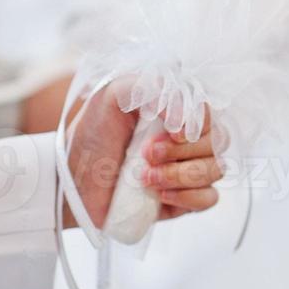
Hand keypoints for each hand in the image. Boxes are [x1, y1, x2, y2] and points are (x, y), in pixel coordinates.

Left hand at [62, 79, 221, 227]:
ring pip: (215, 170)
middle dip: (180, 151)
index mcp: (177, 113)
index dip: (195, 124)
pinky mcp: (185, 200)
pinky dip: (189, 197)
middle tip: (145, 154)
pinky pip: (209, 199)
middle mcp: (189, 140)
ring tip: (144, 178)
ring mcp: (189, 171)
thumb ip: (149, 88)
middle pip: (217, 143)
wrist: (71, 180)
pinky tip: (160, 195)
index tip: (169, 131)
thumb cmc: (92, 135)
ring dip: (180, 175)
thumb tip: (184, 117)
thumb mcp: (112, 95)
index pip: (209, 114)